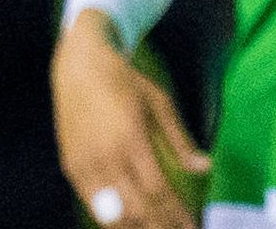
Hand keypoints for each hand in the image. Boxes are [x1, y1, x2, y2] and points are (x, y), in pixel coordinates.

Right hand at [52, 10, 207, 228]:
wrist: (79, 64)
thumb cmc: (124, 80)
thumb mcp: (159, 103)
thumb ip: (180, 139)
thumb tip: (205, 167)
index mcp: (131, 139)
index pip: (157, 191)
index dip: (176, 215)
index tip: (192, 227)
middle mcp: (105, 156)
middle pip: (136, 208)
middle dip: (159, 227)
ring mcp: (85, 163)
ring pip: (111, 212)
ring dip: (135, 227)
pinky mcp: (71, 165)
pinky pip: (91, 202)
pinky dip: (110, 218)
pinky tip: (126, 223)